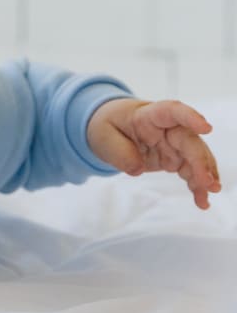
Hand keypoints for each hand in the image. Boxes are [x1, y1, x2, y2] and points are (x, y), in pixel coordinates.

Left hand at [87, 97, 221, 209]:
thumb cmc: (109, 126)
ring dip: (205, 176)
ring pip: (196, 158)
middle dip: (201, 161)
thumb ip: (119, 152)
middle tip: (208, 182)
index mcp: (149, 115)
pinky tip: (202, 201)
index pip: (172, 111)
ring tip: (209, 194)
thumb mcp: (103, 137)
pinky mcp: (174, 159)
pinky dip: (197, 185)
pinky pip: (190, 171)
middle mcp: (167, 128)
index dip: (190, 117)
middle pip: (189, 140)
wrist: (112, 128)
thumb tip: (138, 169)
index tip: (206, 127)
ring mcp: (173, 144)